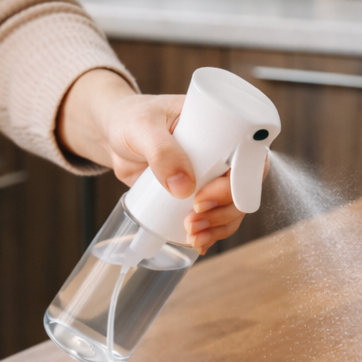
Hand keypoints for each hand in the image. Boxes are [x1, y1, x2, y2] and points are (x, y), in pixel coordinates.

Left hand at [56, 69, 251, 251]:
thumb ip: (161, 152)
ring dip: (218, 228)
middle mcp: (221, 155)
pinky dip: (210, 234)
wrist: (113, 136)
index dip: (237, 183)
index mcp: (220, 129)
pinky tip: (197, 243)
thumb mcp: (143, 128)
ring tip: (192, 235)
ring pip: (230, 209)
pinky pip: (213, 217)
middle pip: (242, 190)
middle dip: (223, 212)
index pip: (248, 157)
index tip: (204, 197)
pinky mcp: (196, 195)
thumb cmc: (131, 119)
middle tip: (194, 218)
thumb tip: (184, 188)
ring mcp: (210, 177)